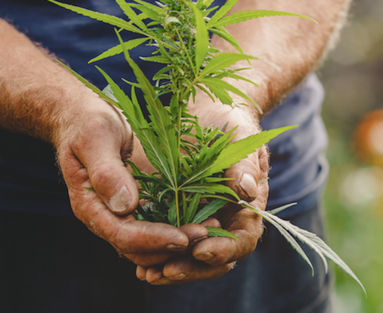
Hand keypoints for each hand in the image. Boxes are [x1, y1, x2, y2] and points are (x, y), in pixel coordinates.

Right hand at [54, 90, 198, 267]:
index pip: (122, 235)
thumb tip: (125, 204)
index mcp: (89, 205)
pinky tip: (200, 215)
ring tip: (209, 228)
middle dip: (172, 245)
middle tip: (206, 233)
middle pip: (138, 246)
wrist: (83, 115)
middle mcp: (104, 215)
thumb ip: (105, 172)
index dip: (153, 240)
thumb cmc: (86, 122)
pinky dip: (177, 223)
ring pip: (150, 240)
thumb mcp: (94, 138)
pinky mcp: (135, 200)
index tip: (182, 238)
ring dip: (178, 239)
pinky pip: (157, 221)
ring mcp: (119, 210)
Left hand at [136, 95, 268, 283]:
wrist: (209, 109)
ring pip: (188, 252)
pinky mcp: (176, 208)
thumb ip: (244, 164)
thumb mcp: (240, 138)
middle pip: (213, 257)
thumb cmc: (231, 122)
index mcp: (246, 207)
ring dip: (170, 264)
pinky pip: (167, 234)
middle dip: (191, 266)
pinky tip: (136, 256)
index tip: (201, 249)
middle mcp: (224, 217)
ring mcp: (199, 215)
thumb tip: (246, 190)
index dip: (224, 249)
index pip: (241, 239)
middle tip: (166, 270)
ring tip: (147, 272)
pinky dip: (154, 247)